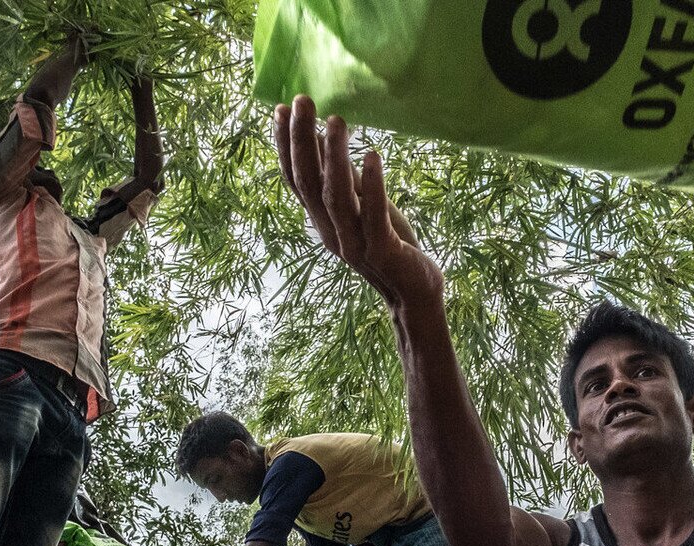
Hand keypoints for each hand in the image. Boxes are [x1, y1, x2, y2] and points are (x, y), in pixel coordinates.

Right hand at [273, 96, 444, 311]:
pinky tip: (372, 155)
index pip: (296, 179)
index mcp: (321, 221)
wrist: (413, 295)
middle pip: (309, 183)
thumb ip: (343, 178)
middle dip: (302, 140)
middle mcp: (330, 232)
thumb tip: (323, 136)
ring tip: (337, 120)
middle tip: (302, 101)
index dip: (285, 145)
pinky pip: (373, 216)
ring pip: (336, 197)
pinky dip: (371, 186)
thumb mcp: (362, 206)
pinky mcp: (382, 251)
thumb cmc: (389, 245)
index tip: (280, 109)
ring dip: (334, 156)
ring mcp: (354, 244)